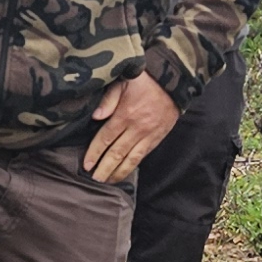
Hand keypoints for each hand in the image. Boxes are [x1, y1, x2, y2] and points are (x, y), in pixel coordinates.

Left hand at [85, 68, 182, 182]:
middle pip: (117, 153)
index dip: (95, 153)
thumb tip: (96, 116)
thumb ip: (109, 99)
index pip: (106, 138)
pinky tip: (124, 172)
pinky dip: (133, 166)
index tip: (86, 165)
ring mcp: (149, 135)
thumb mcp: (124, 81)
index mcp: (126, 114)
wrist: (174, 82)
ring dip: (118, 172)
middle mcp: (137, 128)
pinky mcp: (158, 138)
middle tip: (95, 179)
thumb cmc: (145, 80)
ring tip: (108, 181)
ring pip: (131, 159)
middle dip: (105, 168)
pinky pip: (143, 155)